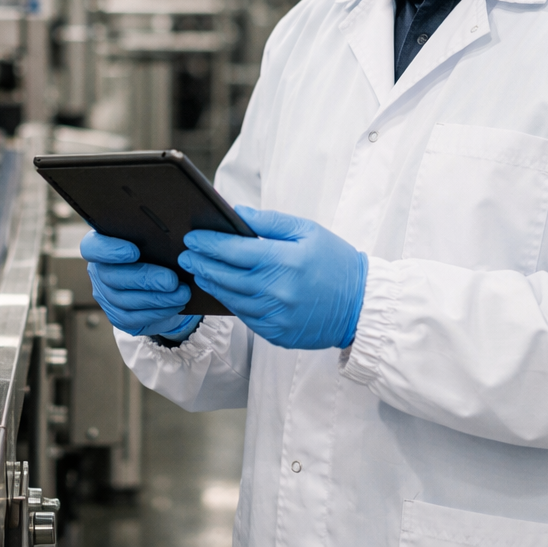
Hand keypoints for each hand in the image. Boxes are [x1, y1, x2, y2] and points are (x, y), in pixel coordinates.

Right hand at [80, 230, 201, 338]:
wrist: (159, 277)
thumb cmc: (155, 248)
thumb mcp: (151, 237)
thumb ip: (151, 233)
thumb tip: (170, 233)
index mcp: (101, 244)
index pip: (92, 247)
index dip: (109, 250)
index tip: (134, 251)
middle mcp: (98, 271)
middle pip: (112, 277)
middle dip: (145, 279)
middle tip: (171, 280)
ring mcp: (105, 295)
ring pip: (124, 300)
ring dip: (156, 298)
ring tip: (182, 293)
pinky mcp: (116, 316)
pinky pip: (133, 318)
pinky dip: (157, 312)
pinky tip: (176, 304)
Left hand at [178, 206, 366, 350]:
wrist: (361, 306)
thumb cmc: (335, 262)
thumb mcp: (307, 231)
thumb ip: (270, 221)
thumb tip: (237, 213)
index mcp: (284, 261)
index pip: (234, 250)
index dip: (209, 242)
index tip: (192, 236)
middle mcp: (277, 291)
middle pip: (225, 275)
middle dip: (201, 262)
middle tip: (185, 253)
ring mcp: (276, 316)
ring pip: (231, 298)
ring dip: (210, 282)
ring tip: (197, 269)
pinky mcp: (276, 334)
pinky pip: (244, 316)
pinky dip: (229, 301)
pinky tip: (221, 289)